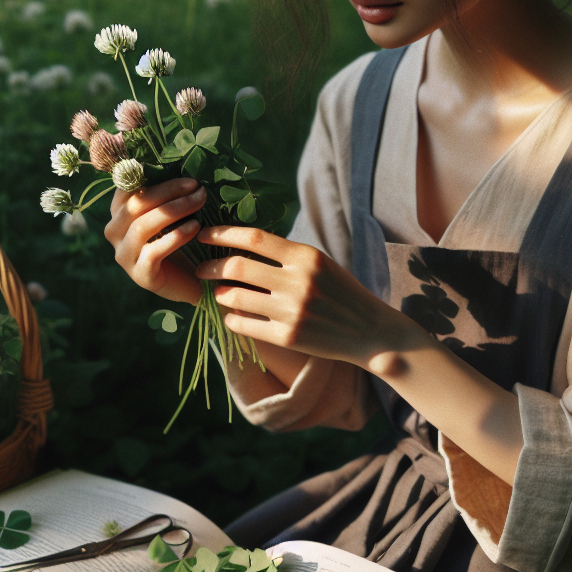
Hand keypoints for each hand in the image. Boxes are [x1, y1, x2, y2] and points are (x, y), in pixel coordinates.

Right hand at [105, 177, 206, 304]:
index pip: (126, 188)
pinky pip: (154, 251)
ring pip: (143, 226)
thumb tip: (181, 160)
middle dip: (169, 192)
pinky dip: (176, 236)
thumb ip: (165, 194)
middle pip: (136, 205)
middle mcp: (114, 233)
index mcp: (118, 214)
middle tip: (198, 187)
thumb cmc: (181, 242)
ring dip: (175, 210)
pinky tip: (195, 228)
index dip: (154, 177)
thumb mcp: (169, 214)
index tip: (185, 175)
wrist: (191, 282)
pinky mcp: (140, 275)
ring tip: (200, 202)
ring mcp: (124, 256)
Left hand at [194, 225, 424, 367]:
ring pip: (236, 297)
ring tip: (217, 292)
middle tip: (202, 269)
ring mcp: (292, 311)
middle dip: (211, 267)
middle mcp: (298, 282)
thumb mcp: (318, 264)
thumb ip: (285, 255)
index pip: (254, 239)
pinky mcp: (288, 337)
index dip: (223, 234)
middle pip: (238, 267)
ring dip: (219, 293)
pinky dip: (232, 318)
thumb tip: (240, 247)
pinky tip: (232, 315)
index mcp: (305, 256)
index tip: (204, 235)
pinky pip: (244, 324)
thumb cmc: (340, 292)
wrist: (369, 331)